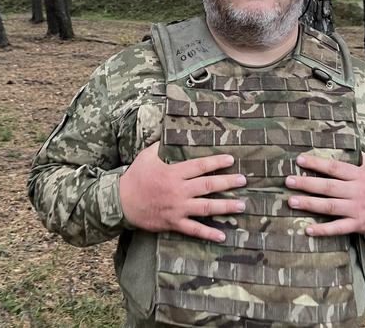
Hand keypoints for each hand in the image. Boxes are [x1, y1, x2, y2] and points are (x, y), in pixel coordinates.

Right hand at [119, 142, 245, 242]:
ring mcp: (177, 208)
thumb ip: (160, 145)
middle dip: (227, 183)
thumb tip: (168, 130)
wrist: (121, 202)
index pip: (200, 166)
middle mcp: (178, 191)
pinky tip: (222, 235)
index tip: (231, 160)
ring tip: (241, 206)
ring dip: (225, 207)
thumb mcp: (146, 156)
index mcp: (173, 173)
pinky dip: (208, 233)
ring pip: (205, 208)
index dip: (216, 163)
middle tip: (243, 180)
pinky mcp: (173, 223)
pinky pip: (193, 230)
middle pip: (208, 186)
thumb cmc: (135, 177)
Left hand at [285, 153, 364, 235]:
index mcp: (359, 175)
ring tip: (291, 201)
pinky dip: (323, 230)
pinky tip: (308, 229)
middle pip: (329, 186)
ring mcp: (357, 209)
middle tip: (288, 181)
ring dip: (310, 204)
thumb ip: (358, 157)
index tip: (299, 160)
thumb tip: (345, 141)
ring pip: (330, 206)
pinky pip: (338, 228)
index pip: (335, 167)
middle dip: (307, 183)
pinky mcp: (357, 225)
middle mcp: (357, 191)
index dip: (317, 163)